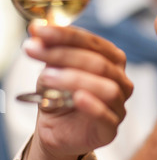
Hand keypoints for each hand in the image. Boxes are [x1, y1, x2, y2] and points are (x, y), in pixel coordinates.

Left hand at [24, 24, 132, 156]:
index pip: (91, 41)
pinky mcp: (111, 129)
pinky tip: (78, 98)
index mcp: (111, 58)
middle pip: (98, 62)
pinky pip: (107, 116)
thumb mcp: (51, 68)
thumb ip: (48, 48)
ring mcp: (118, 104)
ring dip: (75, 79)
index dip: (65, 34)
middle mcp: (120, 78)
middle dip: (63, 54)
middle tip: (34, 50)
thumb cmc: (59, 94)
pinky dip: (93, 105)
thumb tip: (36, 29)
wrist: (57, 130)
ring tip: (47, 76)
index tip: (39, 31)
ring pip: (106, 88)